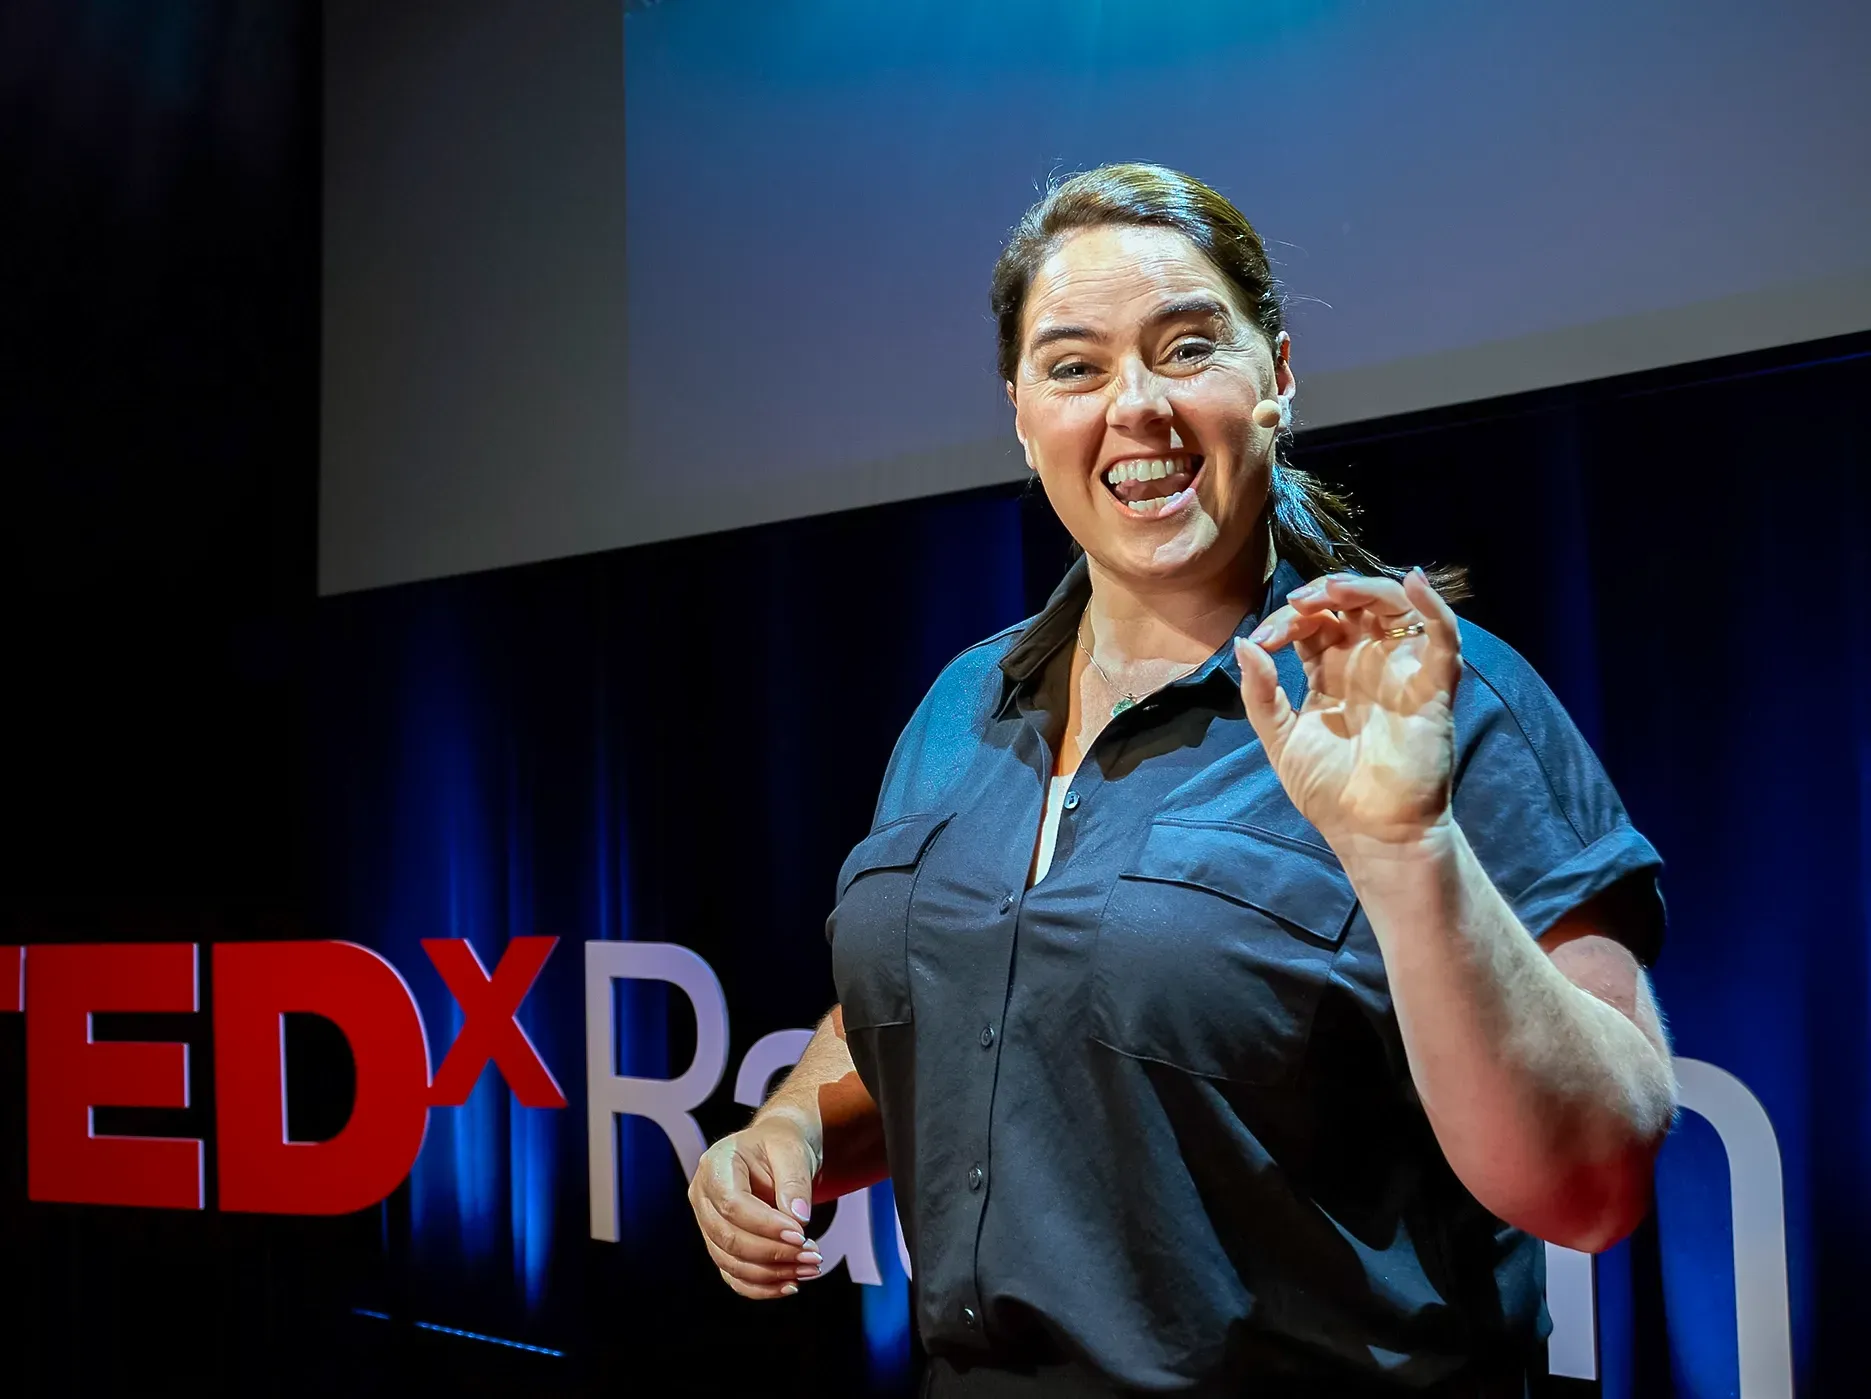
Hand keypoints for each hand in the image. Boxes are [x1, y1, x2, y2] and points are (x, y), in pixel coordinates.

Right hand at [687, 1108, 825, 1298]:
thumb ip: (794, 1182)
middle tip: (813, 1256)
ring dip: (772, 1273)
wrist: (777, 1151)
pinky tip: (790, 1284)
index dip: (765, 1225)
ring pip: (730, 1262)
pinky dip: (761, 1287)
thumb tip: (798, 1219)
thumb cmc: (782, 1145)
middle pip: (728, 1237)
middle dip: (773, 1253)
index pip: (732, 1204)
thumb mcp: (792, 1150)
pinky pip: (733, 1275)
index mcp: (715, 1164)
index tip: (800, 1235)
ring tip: (810, 1268)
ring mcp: (707, 1224)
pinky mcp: (719, 1245)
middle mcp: (703, 1196)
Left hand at [1235, 568, 1461, 847]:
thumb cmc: (1328, 792)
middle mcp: (1367, 663)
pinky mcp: (1433, 687)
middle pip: (1352, 605)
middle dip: (1323, 593)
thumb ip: (1261, 694)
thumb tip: (1245, 644)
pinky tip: (1413, 584)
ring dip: (1365, 588)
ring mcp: (1401, 671)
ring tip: (1333, 590)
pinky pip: (1444, 637)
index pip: (1313, 623)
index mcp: (1330, 672)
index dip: (1288, 620)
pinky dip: (1434, 607)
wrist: (1370, 834)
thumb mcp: (1280, 739)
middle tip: (1298, 603)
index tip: (1263, 640)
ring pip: (1393, 607)